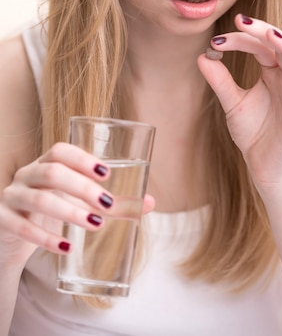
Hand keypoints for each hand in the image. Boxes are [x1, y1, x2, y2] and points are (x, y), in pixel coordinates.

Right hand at [0, 142, 154, 266]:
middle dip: (83, 187)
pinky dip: (46, 239)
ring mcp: (12, 196)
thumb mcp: (76, 202)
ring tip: (95, 225)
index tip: (107, 173)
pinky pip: (22, 227)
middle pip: (53, 173)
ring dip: (70, 212)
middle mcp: (27, 175)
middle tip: (107, 204)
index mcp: (45, 163)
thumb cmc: (50, 211)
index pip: (60, 151)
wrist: (9, 236)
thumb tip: (150, 203)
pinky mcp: (2, 220)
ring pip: (39, 199)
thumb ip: (110, 203)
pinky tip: (66, 247)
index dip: (83, 159)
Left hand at [198, 14, 281, 193]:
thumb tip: (202, 56)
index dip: (241, 39)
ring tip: (271, 34)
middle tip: (241, 21)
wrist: (262, 166)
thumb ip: (220, 80)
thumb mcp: (232, 103)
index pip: (261, 46)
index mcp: (273, 72)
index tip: (216, 40)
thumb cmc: (253, 132)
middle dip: (263, 31)